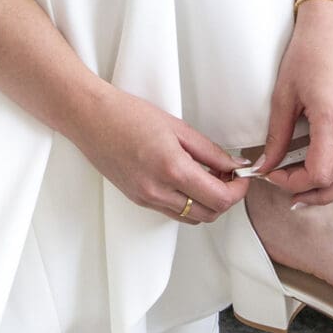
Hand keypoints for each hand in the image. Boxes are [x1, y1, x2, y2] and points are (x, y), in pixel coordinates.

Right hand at [67, 85, 246, 224]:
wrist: (90, 118)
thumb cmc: (128, 114)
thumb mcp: (178, 127)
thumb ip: (210, 151)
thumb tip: (234, 166)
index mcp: (172, 169)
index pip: (219, 198)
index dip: (239, 191)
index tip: (243, 177)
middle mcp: (158, 191)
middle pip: (209, 214)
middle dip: (226, 199)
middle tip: (229, 176)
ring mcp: (146, 199)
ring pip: (192, 218)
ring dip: (207, 203)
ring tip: (208, 177)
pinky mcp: (138, 200)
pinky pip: (173, 212)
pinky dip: (188, 202)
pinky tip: (187, 181)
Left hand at [248, 9, 332, 211]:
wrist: (331, 27)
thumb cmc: (305, 54)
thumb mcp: (283, 95)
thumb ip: (277, 136)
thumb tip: (264, 166)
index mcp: (332, 121)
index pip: (317, 173)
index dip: (292, 181)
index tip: (271, 173)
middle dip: (307, 189)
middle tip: (283, 187)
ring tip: (310, 197)